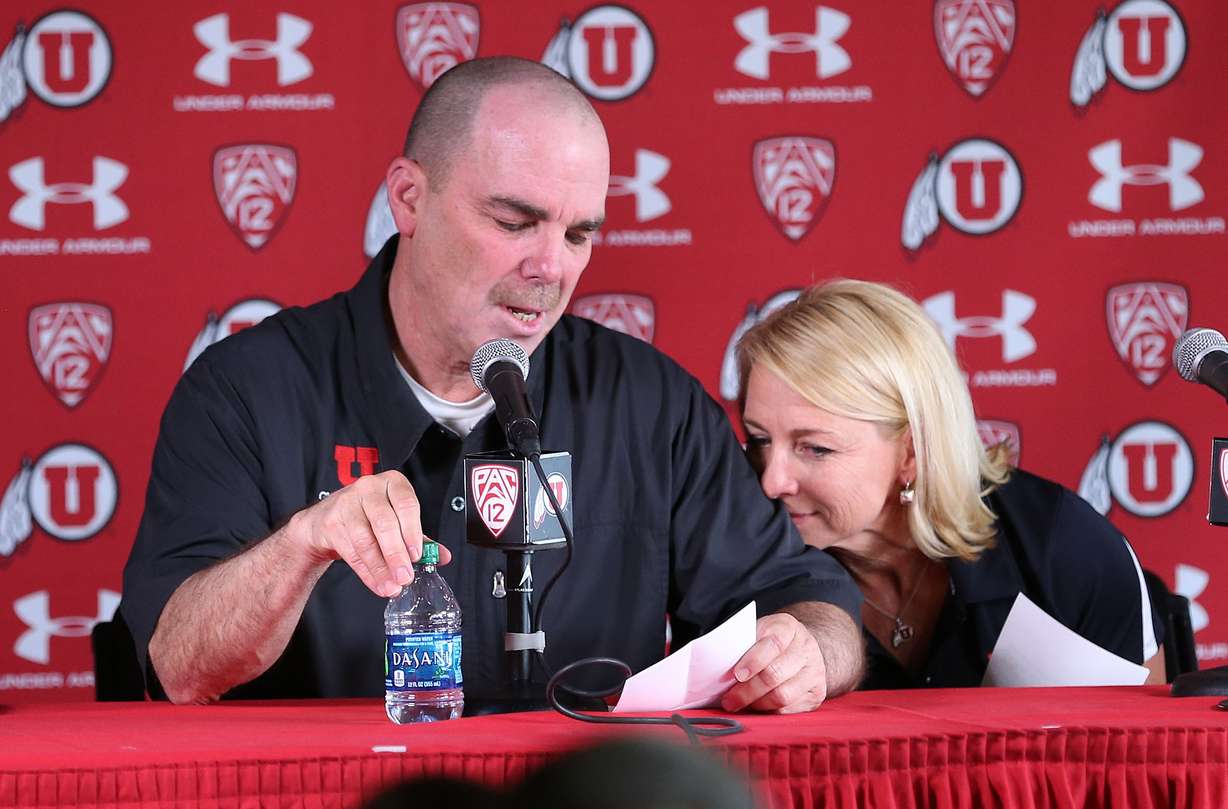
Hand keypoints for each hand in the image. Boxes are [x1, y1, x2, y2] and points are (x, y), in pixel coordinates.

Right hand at [288, 470, 451, 596]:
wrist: (329, 518)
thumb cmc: (370, 516)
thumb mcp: (397, 520)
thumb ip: (420, 538)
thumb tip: (443, 556)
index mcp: (393, 483)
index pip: (406, 504)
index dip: (412, 532)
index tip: (417, 555)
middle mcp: (369, 488)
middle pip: (385, 523)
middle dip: (396, 554)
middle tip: (405, 577)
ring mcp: (347, 503)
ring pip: (366, 540)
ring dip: (380, 568)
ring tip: (392, 586)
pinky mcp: (332, 522)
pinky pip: (351, 552)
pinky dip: (367, 572)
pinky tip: (377, 583)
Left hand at [720, 613, 828, 713]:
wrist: (802, 648)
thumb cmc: (769, 642)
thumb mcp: (757, 632)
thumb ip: (742, 644)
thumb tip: (716, 665)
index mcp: (787, 627)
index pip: (773, 643)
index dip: (753, 660)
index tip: (736, 675)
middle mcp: (806, 648)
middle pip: (775, 674)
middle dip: (747, 691)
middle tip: (729, 700)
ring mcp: (815, 671)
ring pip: (783, 695)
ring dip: (756, 703)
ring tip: (740, 704)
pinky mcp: (817, 693)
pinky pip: (790, 709)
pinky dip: (770, 711)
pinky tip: (758, 707)